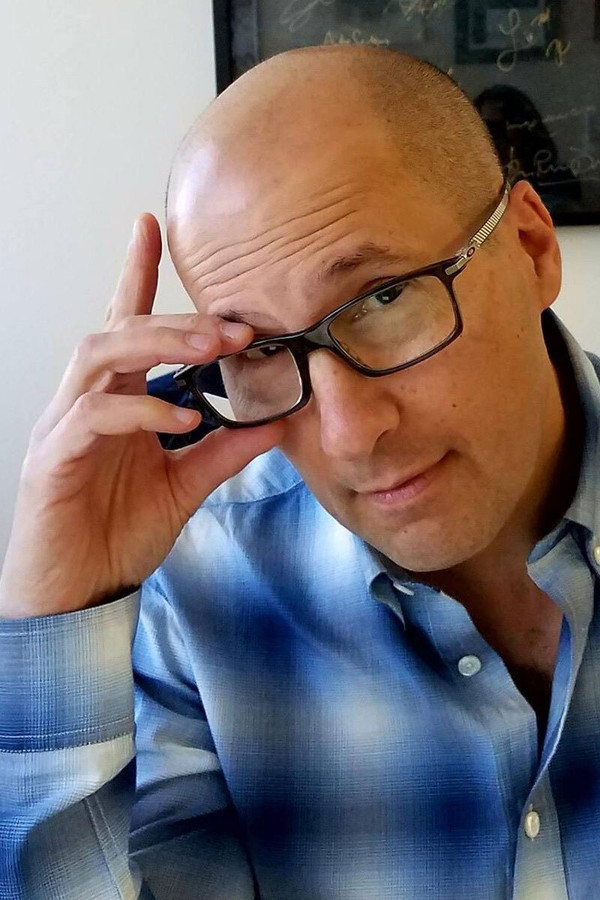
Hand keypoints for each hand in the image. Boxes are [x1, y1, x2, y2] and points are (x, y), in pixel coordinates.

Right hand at [0, 214, 282, 617]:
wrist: (77, 593)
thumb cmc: (116, 533)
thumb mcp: (184, 486)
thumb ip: (223, 450)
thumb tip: (275, 421)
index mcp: (115, 401)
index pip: (126, 327)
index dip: (136, 275)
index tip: (152, 227)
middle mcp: (86, 402)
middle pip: (120, 331)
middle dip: (177, 318)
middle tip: (232, 322)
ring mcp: (65, 427)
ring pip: (99, 356)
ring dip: (156, 344)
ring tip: (209, 348)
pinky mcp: (54, 459)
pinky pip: (94, 417)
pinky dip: (140, 409)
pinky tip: (179, 416)